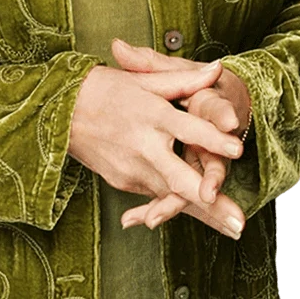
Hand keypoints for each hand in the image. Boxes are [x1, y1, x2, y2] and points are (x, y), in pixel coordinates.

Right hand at [66, 53, 246, 240]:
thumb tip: (217, 68)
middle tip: (239, 222)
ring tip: (234, 229)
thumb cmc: (105, 89)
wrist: (60, 112)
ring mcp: (133, 169)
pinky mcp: (125, 182)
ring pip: (173, 196)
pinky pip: (157, 195)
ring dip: (205, 214)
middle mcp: (144, 146)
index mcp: (152, 115)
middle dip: (212, 203)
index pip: (188, 128)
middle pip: (181, 178)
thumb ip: (184, 79)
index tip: (237, 149)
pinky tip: (208, 222)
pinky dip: (181, 208)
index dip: (213, 139)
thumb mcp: (145, 80)